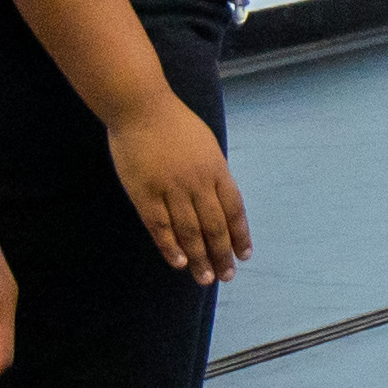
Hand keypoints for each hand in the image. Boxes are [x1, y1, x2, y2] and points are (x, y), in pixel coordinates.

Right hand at [107, 94, 249, 284]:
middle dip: (223, 254)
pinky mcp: (145, 194)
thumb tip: (221, 200)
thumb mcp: (206, 146)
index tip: (245, 255)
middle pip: (215, 226)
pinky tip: (180, 263)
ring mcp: (171, 189)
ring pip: (190, 232)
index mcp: (216, 169)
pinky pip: (161, 227)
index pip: (234, 209)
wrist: (143, 108)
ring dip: (200, 258)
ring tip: (206, 279)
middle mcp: (198, 182)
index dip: (240, 234)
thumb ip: (213, 173)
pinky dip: (171, 247)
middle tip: (227, 276)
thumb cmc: (175, 124)